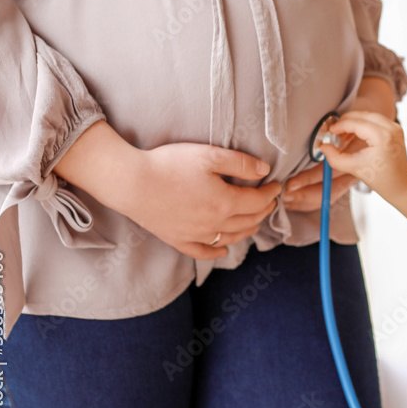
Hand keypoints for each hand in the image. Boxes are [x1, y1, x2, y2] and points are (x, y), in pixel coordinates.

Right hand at [54, 120, 280, 259]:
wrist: (129, 183)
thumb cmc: (169, 164)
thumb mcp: (209, 155)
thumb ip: (240, 164)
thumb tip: (264, 172)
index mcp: (225, 202)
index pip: (258, 202)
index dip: (271, 194)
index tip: (276, 186)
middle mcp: (214, 223)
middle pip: (248, 221)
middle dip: (263, 211)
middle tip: (269, 202)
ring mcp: (195, 234)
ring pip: (230, 238)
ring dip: (247, 230)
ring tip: (254, 222)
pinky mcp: (177, 239)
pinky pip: (202, 252)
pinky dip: (217, 252)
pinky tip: (224, 249)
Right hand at [282, 76, 395, 211]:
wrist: (401, 184)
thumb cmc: (381, 178)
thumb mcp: (354, 168)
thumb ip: (335, 158)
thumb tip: (323, 146)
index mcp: (383, 137)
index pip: (356, 123)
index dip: (340, 125)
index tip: (330, 131)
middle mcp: (391, 128)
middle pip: (362, 114)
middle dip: (346, 121)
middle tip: (334, 131)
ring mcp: (395, 127)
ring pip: (369, 115)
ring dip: (354, 121)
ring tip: (343, 134)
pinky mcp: (396, 128)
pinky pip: (376, 119)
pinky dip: (364, 124)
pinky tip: (354, 134)